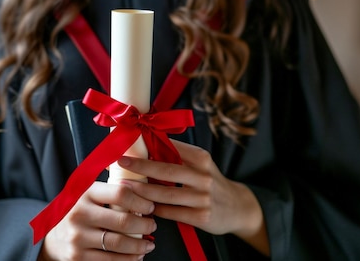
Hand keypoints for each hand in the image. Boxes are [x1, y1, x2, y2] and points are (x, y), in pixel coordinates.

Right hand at [39, 181, 156, 260]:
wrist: (52, 236)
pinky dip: (129, 260)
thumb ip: (108, 184)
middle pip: (123, 221)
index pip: (120, 193)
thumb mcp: (86, 192)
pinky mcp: (78, 257)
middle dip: (145, 224)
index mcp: (85, 193)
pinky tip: (137, 256)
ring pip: (119, 244)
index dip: (141, 200)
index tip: (150, 206)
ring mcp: (78, 237)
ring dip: (140, 245)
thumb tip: (134, 164)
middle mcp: (80, 214)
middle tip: (152, 224)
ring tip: (149, 243)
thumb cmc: (77, 211)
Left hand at [116, 139, 268, 255]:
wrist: (238, 207)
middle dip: (141, 166)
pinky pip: (171, 212)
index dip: (149, 145)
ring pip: (165, 194)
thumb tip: (145, 147)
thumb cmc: (210, 182)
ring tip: (124, 186)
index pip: (172, 147)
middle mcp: (203, 176)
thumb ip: (178, 156)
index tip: (130, 142)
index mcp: (201, 157)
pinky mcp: (202, 217)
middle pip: (166, 170)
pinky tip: (141, 206)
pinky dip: (154, 209)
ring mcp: (203, 197)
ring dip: (142, 190)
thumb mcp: (201, 164)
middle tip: (121, 161)